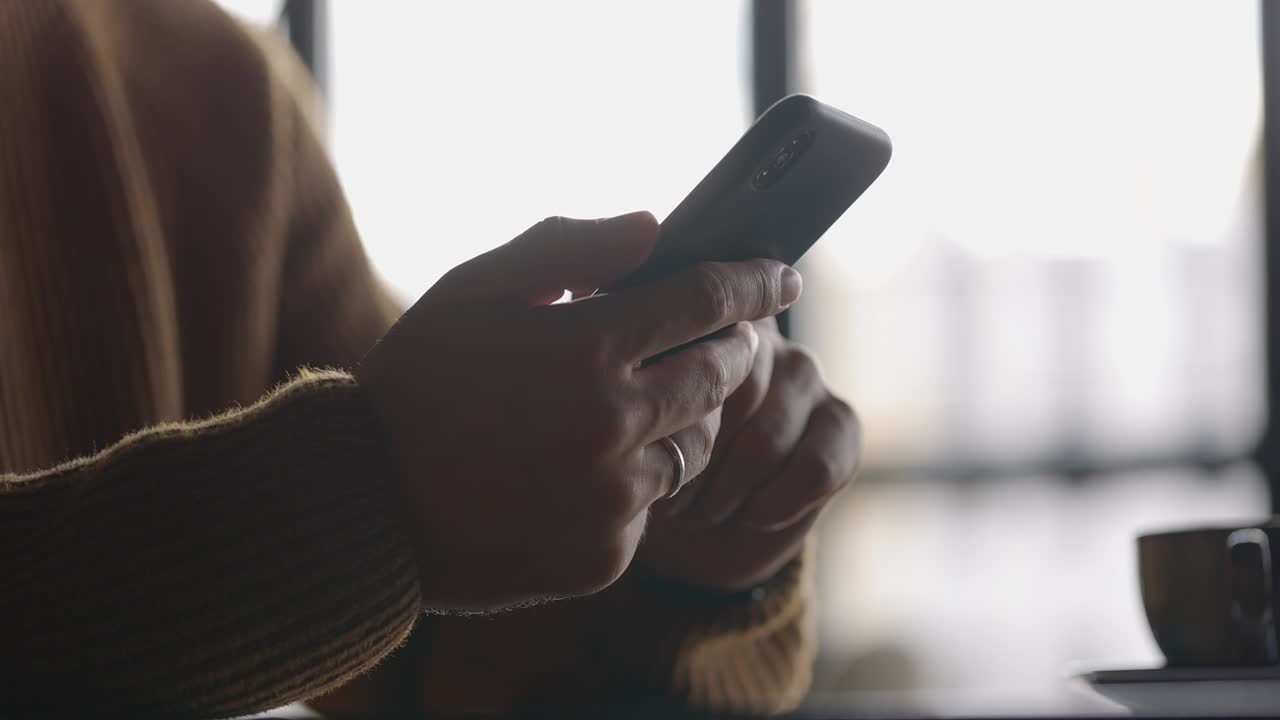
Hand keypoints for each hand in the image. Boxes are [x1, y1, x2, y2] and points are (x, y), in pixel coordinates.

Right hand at [355, 212, 800, 611]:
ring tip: (627, 411)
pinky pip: (652, 509)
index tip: (781, 275)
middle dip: (727, 347)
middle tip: (709, 339)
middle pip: (722, 374)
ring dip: (682, 419)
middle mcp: (614, 425)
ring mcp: (614, 497)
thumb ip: (568, 247)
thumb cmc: (415, 386)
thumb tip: (653, 228)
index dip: (753, 280)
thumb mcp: (473, 290)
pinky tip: (579, 474)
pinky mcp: (606, 555)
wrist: (363, 513)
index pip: (706, 299)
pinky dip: (634, 484)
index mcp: (585, 349)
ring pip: (696, 447)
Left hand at [634, 315, 861, 592]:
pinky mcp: (841, 421)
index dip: (665, 427)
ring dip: (727, 493)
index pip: (684, 362)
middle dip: (693, 467)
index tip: (645, 463)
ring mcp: (805, 374)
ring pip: (765, 442)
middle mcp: (758, 337)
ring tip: (699, 511)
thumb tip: (638, 405)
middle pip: (724, 405)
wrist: (693, 532)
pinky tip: (750, 515)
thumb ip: (638, 403)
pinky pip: (815, 467)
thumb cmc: (649, 472)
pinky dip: (773, 505)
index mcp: (695, 329)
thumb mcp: (628, 437)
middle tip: (668, 500)